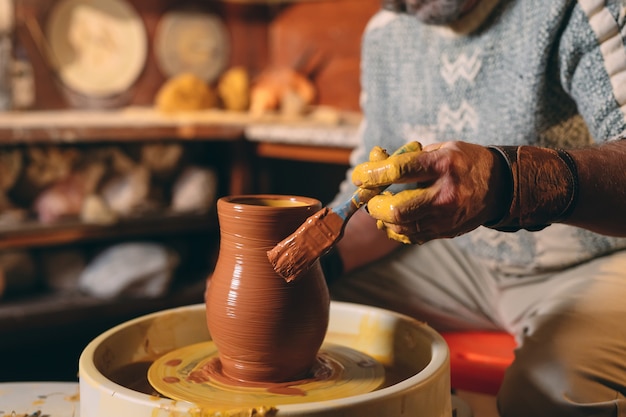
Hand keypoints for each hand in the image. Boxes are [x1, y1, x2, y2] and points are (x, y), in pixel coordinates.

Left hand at [352, 141, 506, 243]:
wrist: (499, 187)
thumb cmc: (462, 162)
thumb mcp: (437, 149)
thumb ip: (404, 156)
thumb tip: (372, 159)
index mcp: (444, 164)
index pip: (399, 170)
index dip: (372, 173)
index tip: (358, 174)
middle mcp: (446, 193)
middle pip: (397, 208)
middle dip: (374, 204)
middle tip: (369, 196)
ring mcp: (447, 216)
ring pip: (401, 226)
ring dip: (382, 217)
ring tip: (380, 205)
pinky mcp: (446, 231)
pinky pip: (411, 235)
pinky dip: (395, 227)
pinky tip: (392, 218)